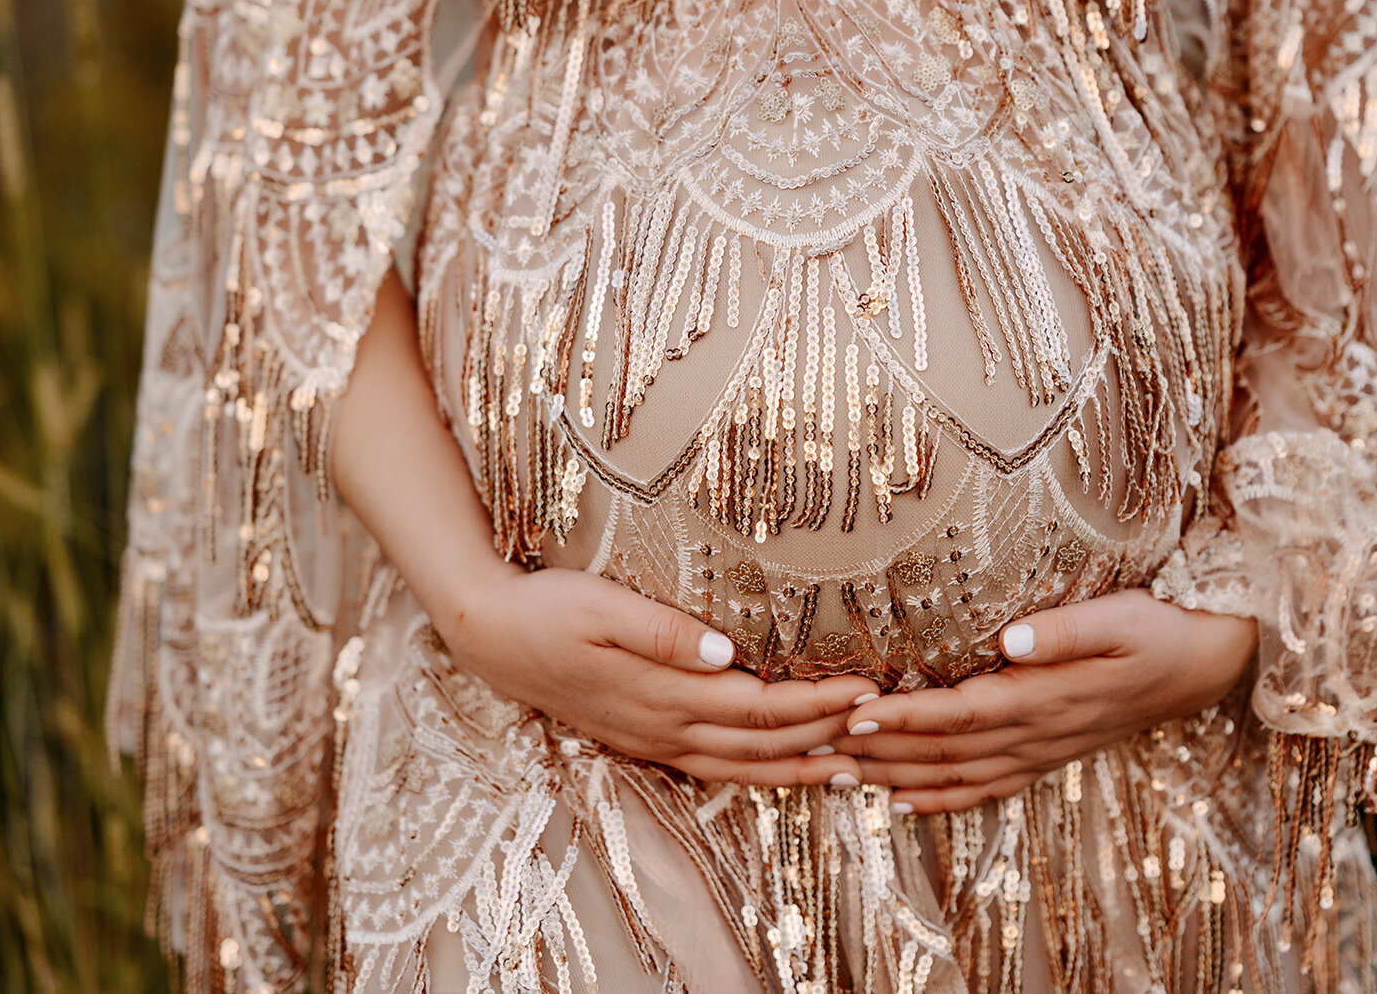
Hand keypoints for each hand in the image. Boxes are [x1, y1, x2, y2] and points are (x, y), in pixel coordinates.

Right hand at [437, 563, 880, 787]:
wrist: (490, 635)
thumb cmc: (547, 608)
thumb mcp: (600, 606)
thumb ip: (662, 632)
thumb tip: (725, 653)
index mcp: (664, 692)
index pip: (760, 707)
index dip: (819, 705)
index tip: (870, 692)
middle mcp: (665, 726)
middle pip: (762, 744)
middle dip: (826, 739)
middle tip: (886, 729)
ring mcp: (653, 739)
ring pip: (742, 766)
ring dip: (801, 768)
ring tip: (856, 768)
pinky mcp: (643, 737)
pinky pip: (715, 767)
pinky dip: (759, 771)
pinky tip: (784, 766)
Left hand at [835, 590, 1254, 813]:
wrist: (1195, 666)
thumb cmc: (1153, 631)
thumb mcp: (1118, 618)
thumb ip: (1063, 630)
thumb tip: (1010, 636)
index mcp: (1043, 697)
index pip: (960, 712)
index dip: (907, 717)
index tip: (856, 713)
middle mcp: (1033, 734)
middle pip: (943, 752)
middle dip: (878, 753)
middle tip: (816, 749)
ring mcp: (1037, 752)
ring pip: (954, 774)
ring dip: (894, 777)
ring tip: (836, 774)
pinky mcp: (1042, 757)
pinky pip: (984, 788)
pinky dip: (940, 798)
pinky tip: (902, 800)